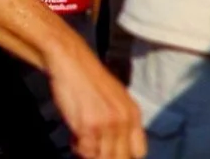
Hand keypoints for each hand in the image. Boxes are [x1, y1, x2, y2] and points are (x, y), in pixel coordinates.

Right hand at [45, 41, 143, 158]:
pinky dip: (78, 147)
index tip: (110, 152)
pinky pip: (86, 151)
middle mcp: (124, 121)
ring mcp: (108, 124)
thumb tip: (116, 144)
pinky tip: (75, 136)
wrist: (70, 60)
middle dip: (105, 156)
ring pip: (103, 157)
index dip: (124, 155)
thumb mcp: (115, 98)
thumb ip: (121, 120)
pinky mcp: (89, 125)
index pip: (139, 152)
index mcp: (133, 114)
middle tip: (93, 148)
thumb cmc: (88, 78)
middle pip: (121, 157)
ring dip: (90, 153)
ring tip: (82, 141)